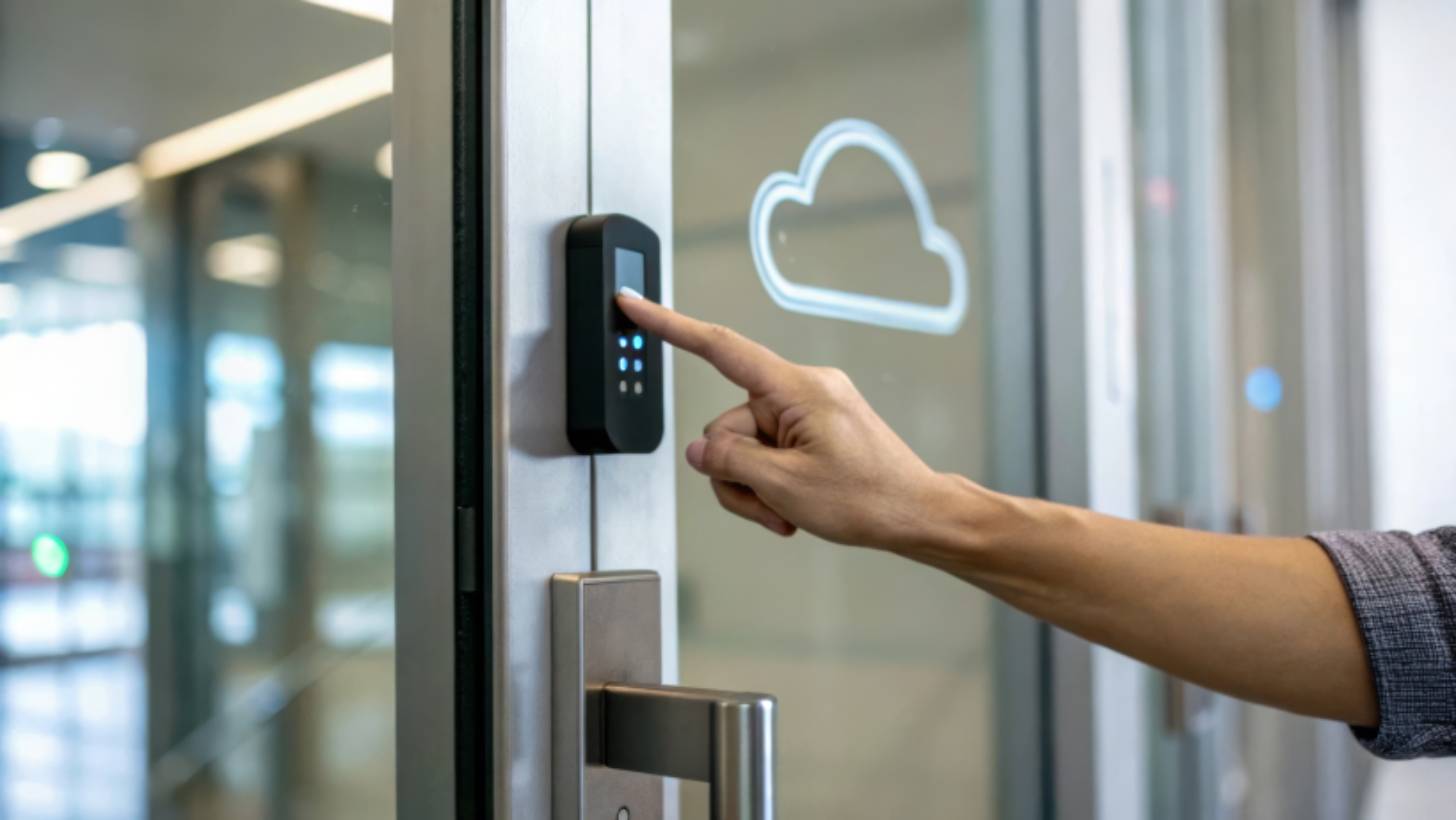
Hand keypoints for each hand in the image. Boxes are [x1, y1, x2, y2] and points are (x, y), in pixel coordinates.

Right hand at [617, 290, 951, 549]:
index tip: (633, 306)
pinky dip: (772, 484)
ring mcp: (809, 410)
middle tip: (771, 505)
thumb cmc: (870, 497)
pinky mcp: (813, 429)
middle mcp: (802, 390)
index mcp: (798, 388)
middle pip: (728, 426)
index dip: (669, 326)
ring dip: (756, 487)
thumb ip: (731, 463)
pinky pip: (769, 453)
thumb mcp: (785, 487)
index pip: (720, 348)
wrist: (916, 515)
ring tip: (788, 510)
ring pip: (745, 448)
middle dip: (737, 473)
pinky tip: (794, 506)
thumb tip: (701, 451)